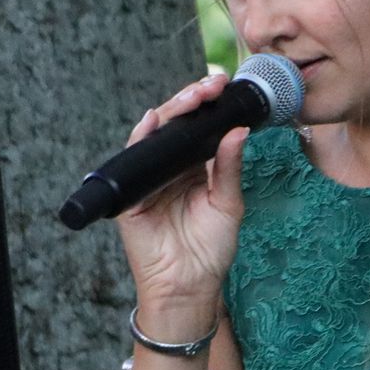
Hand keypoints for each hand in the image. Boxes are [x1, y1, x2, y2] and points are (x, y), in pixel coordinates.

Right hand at [115, 71, 249, 307]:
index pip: (200, 127)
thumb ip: (229, 168)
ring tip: (193, 97)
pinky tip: (154, 121)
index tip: (226, 88)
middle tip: (212, 85)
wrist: (189, 285)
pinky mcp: (131, 191)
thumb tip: (238, 131)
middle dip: (193, 100)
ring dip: (173, 110)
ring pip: (156, 133)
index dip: (210, 106)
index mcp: (196, 168)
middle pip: (177, 123)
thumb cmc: (211, 249)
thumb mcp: (228, 204)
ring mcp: (149, 176)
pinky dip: (142, 136)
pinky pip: (133, 157)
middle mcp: (172, 167)